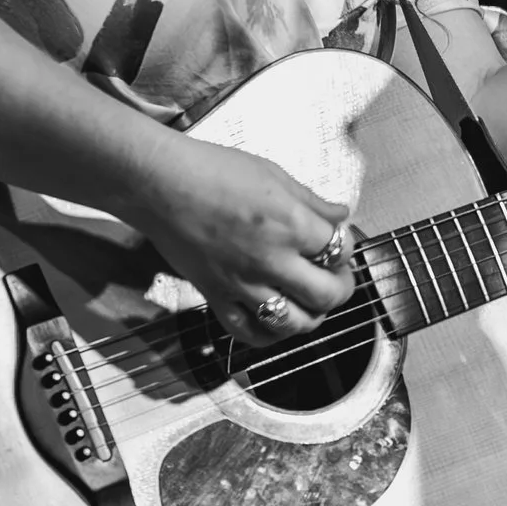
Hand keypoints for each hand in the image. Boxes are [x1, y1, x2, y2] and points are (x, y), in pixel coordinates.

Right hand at [131, 138, 354, 345]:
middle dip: (341, 287)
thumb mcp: (274, 174)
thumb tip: (341, 215)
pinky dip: (268, 334)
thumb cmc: (214, 170)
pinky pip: (248, 332)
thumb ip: (312, 202)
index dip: (346, 247)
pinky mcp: (216, 296)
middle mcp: (271, 260)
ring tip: (311, 301)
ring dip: (311, 315)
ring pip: (293, 323)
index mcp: (290, 224)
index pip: (339, 249)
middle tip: (336, 277)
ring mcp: (243, 283)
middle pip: (327, 294)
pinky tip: (276, 321)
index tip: (339, 242)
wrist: (160, 185)